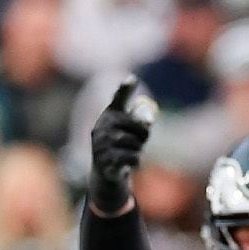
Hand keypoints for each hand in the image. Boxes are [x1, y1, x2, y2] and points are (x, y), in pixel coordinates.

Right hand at [88, 76, 155, 212]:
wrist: (107, 172)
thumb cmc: (122, 147)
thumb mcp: (131, 132)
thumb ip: (140, 122)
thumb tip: (149, 118)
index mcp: (108, 117)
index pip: (117, 101)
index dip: (125, 89)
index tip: (133, 78)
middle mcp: (101, 128)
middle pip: (131, 125)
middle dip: (143, 133)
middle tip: (144, 140)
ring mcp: (100, 144)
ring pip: (131, 143)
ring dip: (139, 150)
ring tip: (135, 153)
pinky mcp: (103, 161)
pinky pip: (129, 158)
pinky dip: (136, 161)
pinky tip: (132, 163)